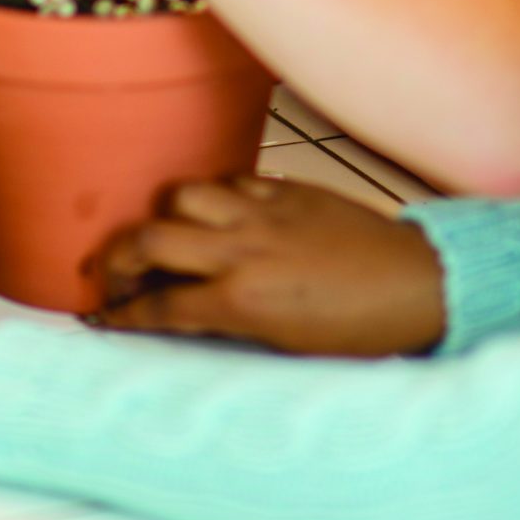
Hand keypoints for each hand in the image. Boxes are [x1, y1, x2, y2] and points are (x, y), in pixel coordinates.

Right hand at [96, 176, 446, 356]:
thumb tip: (184, 310)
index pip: (160, 305)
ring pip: (182, 193)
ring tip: (164, 232)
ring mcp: (263, 212)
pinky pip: (229, 179)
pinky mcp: (286, 188)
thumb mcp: (284, 340)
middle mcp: (243, 249)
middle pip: (150, 239)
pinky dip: (212, 194)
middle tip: (112, 272)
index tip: (105, 316)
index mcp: (242, 299)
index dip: (123, 314)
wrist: (414, 283)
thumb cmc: (357, 326)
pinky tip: (216, 211)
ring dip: (163, 213)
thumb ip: (227, 319)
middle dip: (118, 258)